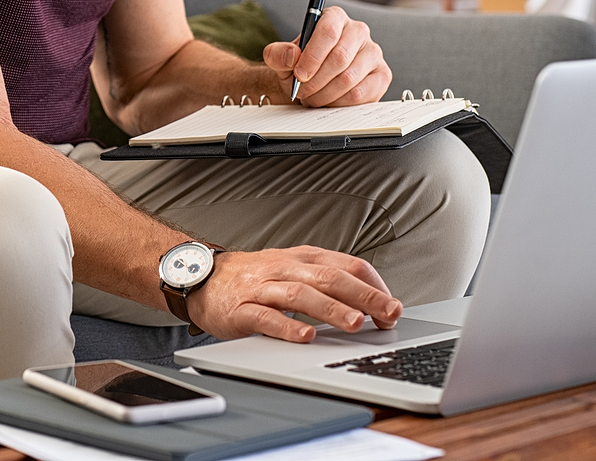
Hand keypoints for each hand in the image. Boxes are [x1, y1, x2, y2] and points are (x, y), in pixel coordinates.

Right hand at [186, 246, 401, 341]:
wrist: (203, 279)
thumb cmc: (255, 279)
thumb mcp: (294, 271)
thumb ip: (327, 282)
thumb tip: (373, 305)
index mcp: (303, 259)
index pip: (347, 265)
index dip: (373, 285)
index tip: (392, 307)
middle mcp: (285, 269)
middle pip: (329, 277)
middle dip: (363, 295)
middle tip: (388, 313)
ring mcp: (263, 288)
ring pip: (300, 294)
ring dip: (330, 309)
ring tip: (355, 323)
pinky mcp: (241, 309)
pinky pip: (266, 317)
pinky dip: (287, 327)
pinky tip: (305, 337)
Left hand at [262, 6, 390, 106]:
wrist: (309, 84)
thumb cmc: (298, 67)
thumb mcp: (279, 59)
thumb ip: (277, 54)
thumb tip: (292, 55)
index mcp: (334, 18)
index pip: (328, 31)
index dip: (312, 56)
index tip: (299, 75)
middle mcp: (358, 31)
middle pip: (340, 57)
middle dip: (316, 80)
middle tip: (302, 91)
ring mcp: (373, 53)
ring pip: (349, 78)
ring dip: (326, 94)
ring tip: (311, 98)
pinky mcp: (381, 75)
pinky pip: (361, 93)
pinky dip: (340, 102)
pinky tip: (329, 102)